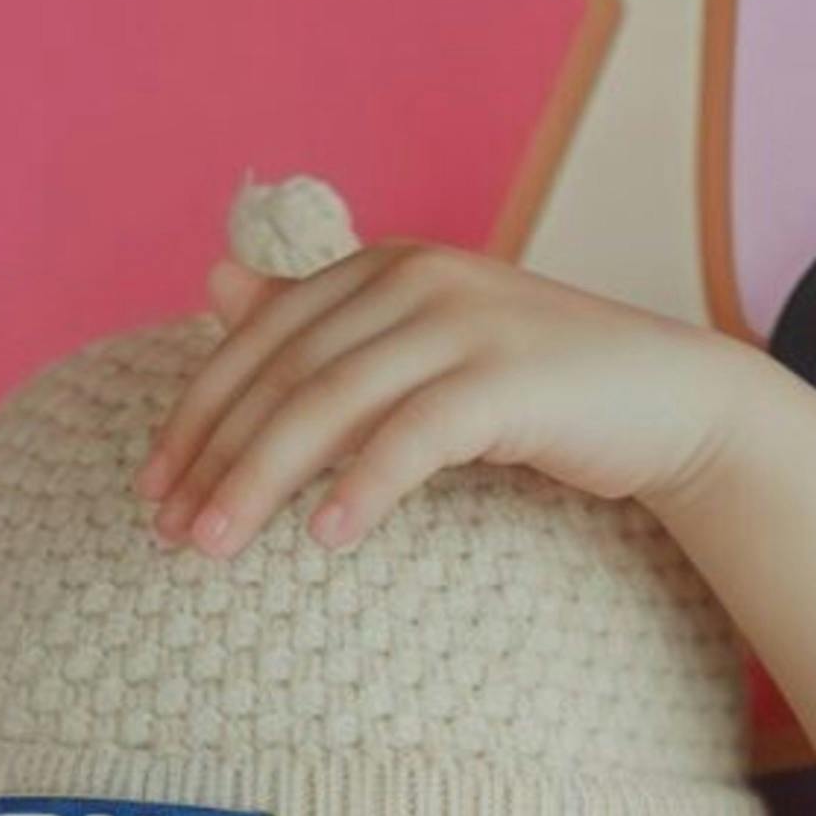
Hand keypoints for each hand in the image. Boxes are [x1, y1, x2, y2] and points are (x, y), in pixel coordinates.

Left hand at [134, 234, 749, 560]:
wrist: (661, 400)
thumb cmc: (531, 388)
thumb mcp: (415, 346)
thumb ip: (320, 322)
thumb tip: (213, 283)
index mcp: (379, 267)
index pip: (261, 339)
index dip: (198, 413)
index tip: (153, 490)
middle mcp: (412, 277)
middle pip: (285, 374)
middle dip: (216, 456)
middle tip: (168, 535)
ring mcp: (462, 322)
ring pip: (332, 403)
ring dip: (263, 481)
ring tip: (217, 549)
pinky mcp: (508, 378)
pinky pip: (415, 434)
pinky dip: (365, 486)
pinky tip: (326, 540)